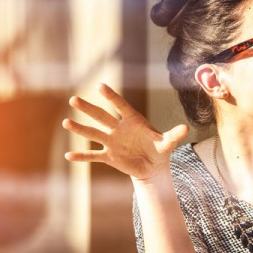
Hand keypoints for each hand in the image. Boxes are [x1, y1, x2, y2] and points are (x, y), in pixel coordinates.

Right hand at [62, 83, 188, 180]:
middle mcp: (119, 129)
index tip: (100, 86)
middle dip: (88, 108)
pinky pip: (93, 155)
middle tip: (74, 99)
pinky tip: (68, 155)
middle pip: (101, 116)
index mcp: (133, 121)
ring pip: (94, 134)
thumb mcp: (168, 143)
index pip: (121, 106)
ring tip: (66, 122)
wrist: (153, 167)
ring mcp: (112, 142)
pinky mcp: (109, 157)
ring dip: (80, 129)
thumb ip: (174, 135)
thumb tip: (186, 128)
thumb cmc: (160, 150)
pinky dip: (82, 156)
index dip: (111, 97)